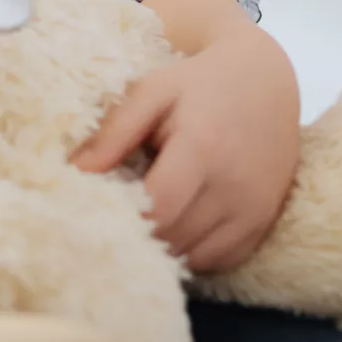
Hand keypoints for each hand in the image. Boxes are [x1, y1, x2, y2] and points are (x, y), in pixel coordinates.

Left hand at [72, 23, 300, 272]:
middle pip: (173, 238)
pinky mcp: (263, 223)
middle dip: (136, 236)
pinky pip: (219, 259)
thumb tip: (75, 173)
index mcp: (203, 148)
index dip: (122, 218)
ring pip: (194, 256)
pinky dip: (190, 252)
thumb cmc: (199, 84)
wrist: (266, 82)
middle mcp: (235, 186)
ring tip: (139, 223)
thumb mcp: (152, 92)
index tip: (94, 212)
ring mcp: (254, 210)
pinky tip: (173, 227)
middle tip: (108, 222)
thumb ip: (115, 133)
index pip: (157, 208)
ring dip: (162, 249)